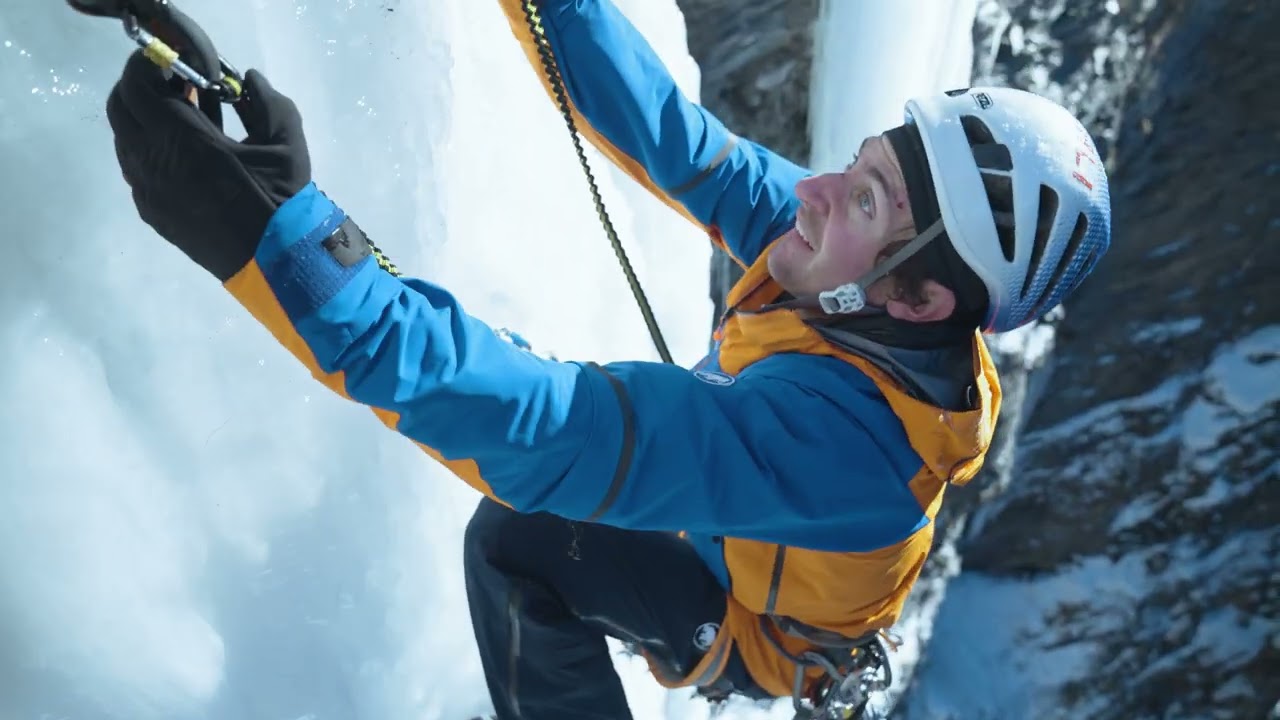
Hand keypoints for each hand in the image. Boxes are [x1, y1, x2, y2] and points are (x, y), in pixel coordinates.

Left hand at [106, 50, 311, 280]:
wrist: (271, 261)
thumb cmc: (279, 200)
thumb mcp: (286, 142)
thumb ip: (266, 101)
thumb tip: (247, 80)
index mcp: (182, 138)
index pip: (137, 84)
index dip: (147, 65)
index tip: (171, 61)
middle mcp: (152, 160)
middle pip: (120, 108)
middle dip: (141, 88)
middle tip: (173, 85)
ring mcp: (147, 189)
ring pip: (125, 139)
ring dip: (146, 120)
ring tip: (184, 119)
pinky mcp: (151, 211)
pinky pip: (137, 168)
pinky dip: (152, 150)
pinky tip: (186, 156)